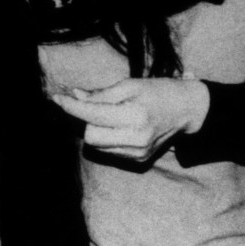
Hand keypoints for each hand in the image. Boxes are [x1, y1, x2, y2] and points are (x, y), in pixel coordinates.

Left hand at [50, 77, 210, 164]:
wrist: (187, 110)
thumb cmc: (158, 91)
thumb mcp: (130, 85)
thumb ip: (101, 94)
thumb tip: (74, 95)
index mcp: (136, 116)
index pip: (92, 115)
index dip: (72, 107)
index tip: (57, 98)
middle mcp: (137, 139)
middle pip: (90, 135)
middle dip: (86, 120)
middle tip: (93, 106)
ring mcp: (138, 153)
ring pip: (97, 146)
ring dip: (96, 130)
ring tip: (111, 115)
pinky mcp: (139, 160)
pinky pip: (109, 151)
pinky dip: (107, 138)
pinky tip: (120, 127)